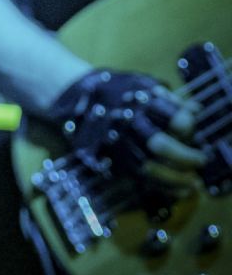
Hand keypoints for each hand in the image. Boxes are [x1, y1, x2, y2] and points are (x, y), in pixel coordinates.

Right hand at [46, 67, 205, 192]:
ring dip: (177, 180)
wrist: (74, 98)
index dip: (188, 127)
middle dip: (186, 158)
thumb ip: (169, 98)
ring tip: (192, 185)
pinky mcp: (111, 159)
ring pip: (151, 169)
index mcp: (140, 100)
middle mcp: (129, 123)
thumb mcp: (141, 84)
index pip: (175, 119)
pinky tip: (178, 190)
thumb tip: (197, 111)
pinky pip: (140, 179)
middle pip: (162, 147)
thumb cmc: (115, 89)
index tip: (190, 130)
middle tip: (201, 161)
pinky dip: (163, 187)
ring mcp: (118, 143)